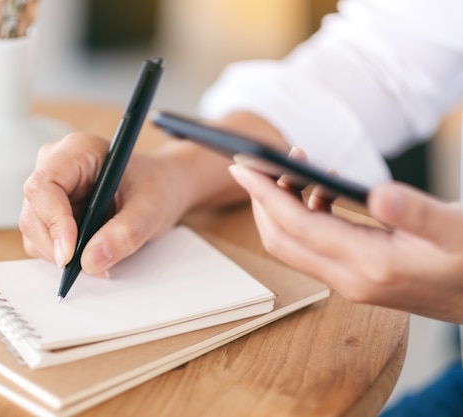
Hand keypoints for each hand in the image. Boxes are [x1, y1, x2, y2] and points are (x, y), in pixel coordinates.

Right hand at [19, 132, 194, 275]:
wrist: (160, 188)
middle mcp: (56, 165)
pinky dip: (64, 255)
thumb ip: (124, 233)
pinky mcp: (49, 210)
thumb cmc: (156, 187)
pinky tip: (92, 251)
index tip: (70, 254)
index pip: (44, 186)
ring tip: (101, 256)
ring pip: (34, 231)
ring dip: (61, 253)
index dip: (53, 222)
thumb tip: (91, 261)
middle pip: (34, 213)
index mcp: (78, 150)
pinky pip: (42, 240)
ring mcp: (49, 189)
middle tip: (93, 266)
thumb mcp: (150, 209)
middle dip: (58, 246)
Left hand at [229, 149, 462, 323]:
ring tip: (296, 168)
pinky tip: (324, 191)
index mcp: (369, 266)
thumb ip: (418, 213)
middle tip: (256, 164)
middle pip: (281, 239)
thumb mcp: (458, 230)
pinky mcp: (357, 277)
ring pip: (295, 244)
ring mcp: (351, 282)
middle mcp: (351, 279)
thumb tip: (378, 194)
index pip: (295, 226)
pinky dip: (306, 216)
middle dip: (262, 200)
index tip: (241, 166)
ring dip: (283, 206)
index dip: (264, 193)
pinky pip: (315, 246)